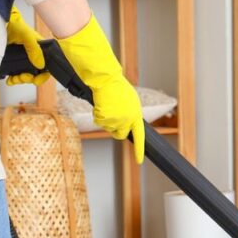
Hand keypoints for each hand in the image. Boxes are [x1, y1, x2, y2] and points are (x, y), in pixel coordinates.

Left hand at [5, 6, 47, 85]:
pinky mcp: (11, 60)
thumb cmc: (14, 23)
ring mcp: (21, 58)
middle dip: (28, 78)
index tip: (36, 80)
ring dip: (20, 80)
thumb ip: (35, 49)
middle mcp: (31, 55)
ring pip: (25, 75)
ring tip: (14, 79)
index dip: (43, 75)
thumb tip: (40, 65)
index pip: (46, 66)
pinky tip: (9, 79)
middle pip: (35, 73)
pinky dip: (12, 79)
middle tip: (22, 77)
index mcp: (39, 49)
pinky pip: (14, 74)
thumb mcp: (26, 35)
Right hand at [55, 16, 144, 162]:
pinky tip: (100, 103)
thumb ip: (129, 112)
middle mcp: (129, 118)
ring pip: (108, 128)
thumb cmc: (114, 85)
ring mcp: (118, 119)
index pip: (140, 136)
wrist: (105, 77)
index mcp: (136, 114)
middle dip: (114, 128)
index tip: (140, 160)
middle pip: (120, 134)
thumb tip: (128, 125)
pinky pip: (99, 121)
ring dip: (104, 119)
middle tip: (110, 116)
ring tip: (106, 104)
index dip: (139, 150)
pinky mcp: (106, 117)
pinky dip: (97, 114)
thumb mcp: (128, 99)